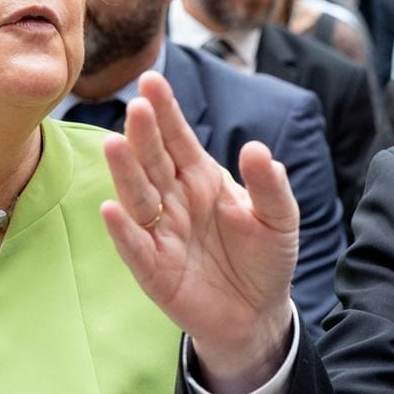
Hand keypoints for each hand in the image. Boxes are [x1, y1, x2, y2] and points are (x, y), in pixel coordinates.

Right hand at [101, 72, 298, 393]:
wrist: (258, 313)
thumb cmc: (265, 258)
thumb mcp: (280, 218)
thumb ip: (270, 185)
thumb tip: (257, 149)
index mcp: (202, 178)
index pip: (178, 139)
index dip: (165, 111)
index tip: (152, 80)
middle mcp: (175, 200)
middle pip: (154, 161)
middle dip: (144, 134)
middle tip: (137, 106)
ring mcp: (161, 233)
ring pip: (139, 197)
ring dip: (125, 173)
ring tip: (115, 145)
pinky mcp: (154, 269)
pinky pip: (135, 246)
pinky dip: (124, 230)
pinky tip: (113, 208)